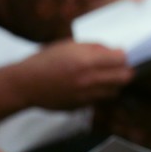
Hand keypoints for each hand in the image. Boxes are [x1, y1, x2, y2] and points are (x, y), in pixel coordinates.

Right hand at [15, 41, 133, 108]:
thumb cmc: (45, 61)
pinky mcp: (82, 106)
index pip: (121, 60)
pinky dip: (101, 92)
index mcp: (87, 61)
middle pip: (125, 77)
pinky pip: (101, 99)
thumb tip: (114, 51)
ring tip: (106, 76)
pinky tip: (92, 86)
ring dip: (115, 83)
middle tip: (119, 66)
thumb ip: (94, 48)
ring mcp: (86, 95)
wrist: (25, 84)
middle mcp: (90, 79)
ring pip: (115, 90)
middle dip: (126, 70)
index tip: (120, 54)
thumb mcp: (69, 45)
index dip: (123, 56)